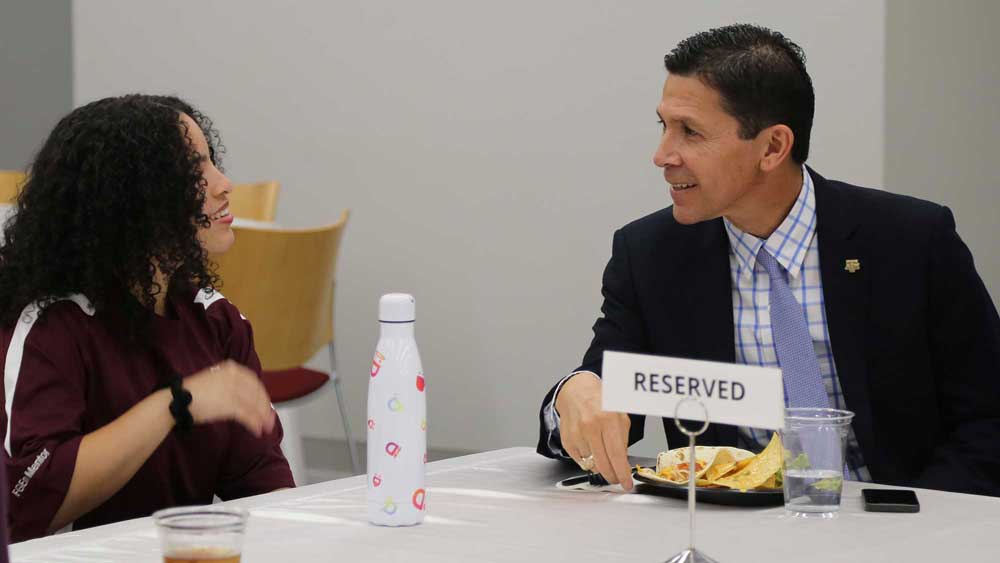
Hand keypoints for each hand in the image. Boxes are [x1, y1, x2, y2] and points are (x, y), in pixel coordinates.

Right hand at [184, 360, 275, 436]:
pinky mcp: (229, 404)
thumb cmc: (194, 392)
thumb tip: (248, 399)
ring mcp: (233, 390)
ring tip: (266, 428)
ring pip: (254, 405)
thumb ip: (232, 386)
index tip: (266, 405)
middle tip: (269, 420)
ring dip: (262, 418)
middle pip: (257, 393)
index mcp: (232, 369)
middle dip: (265, 408)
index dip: (262, 395)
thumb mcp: (216, 381)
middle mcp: (235, 376)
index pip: (253, 382)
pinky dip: (254, 423)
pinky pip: (247, 415)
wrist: (178, 399)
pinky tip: (257, 430)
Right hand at [555, 372, 632, 490]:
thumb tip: (623, 463)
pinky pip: (580, 461)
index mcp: (608, 419)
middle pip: (603, 464)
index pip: (617, 454)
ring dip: (600, 466)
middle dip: (612, 476)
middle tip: (617, 478)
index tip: (626, 484)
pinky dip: (588, 460)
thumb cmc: (601, 403)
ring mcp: (577, 434)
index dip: (622, 473)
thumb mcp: (620, 416)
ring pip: (591, 464)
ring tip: (603, 455)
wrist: (577, 392)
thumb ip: (623, 440)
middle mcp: (590, 427)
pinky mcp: (567, 441)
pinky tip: (591, 449)